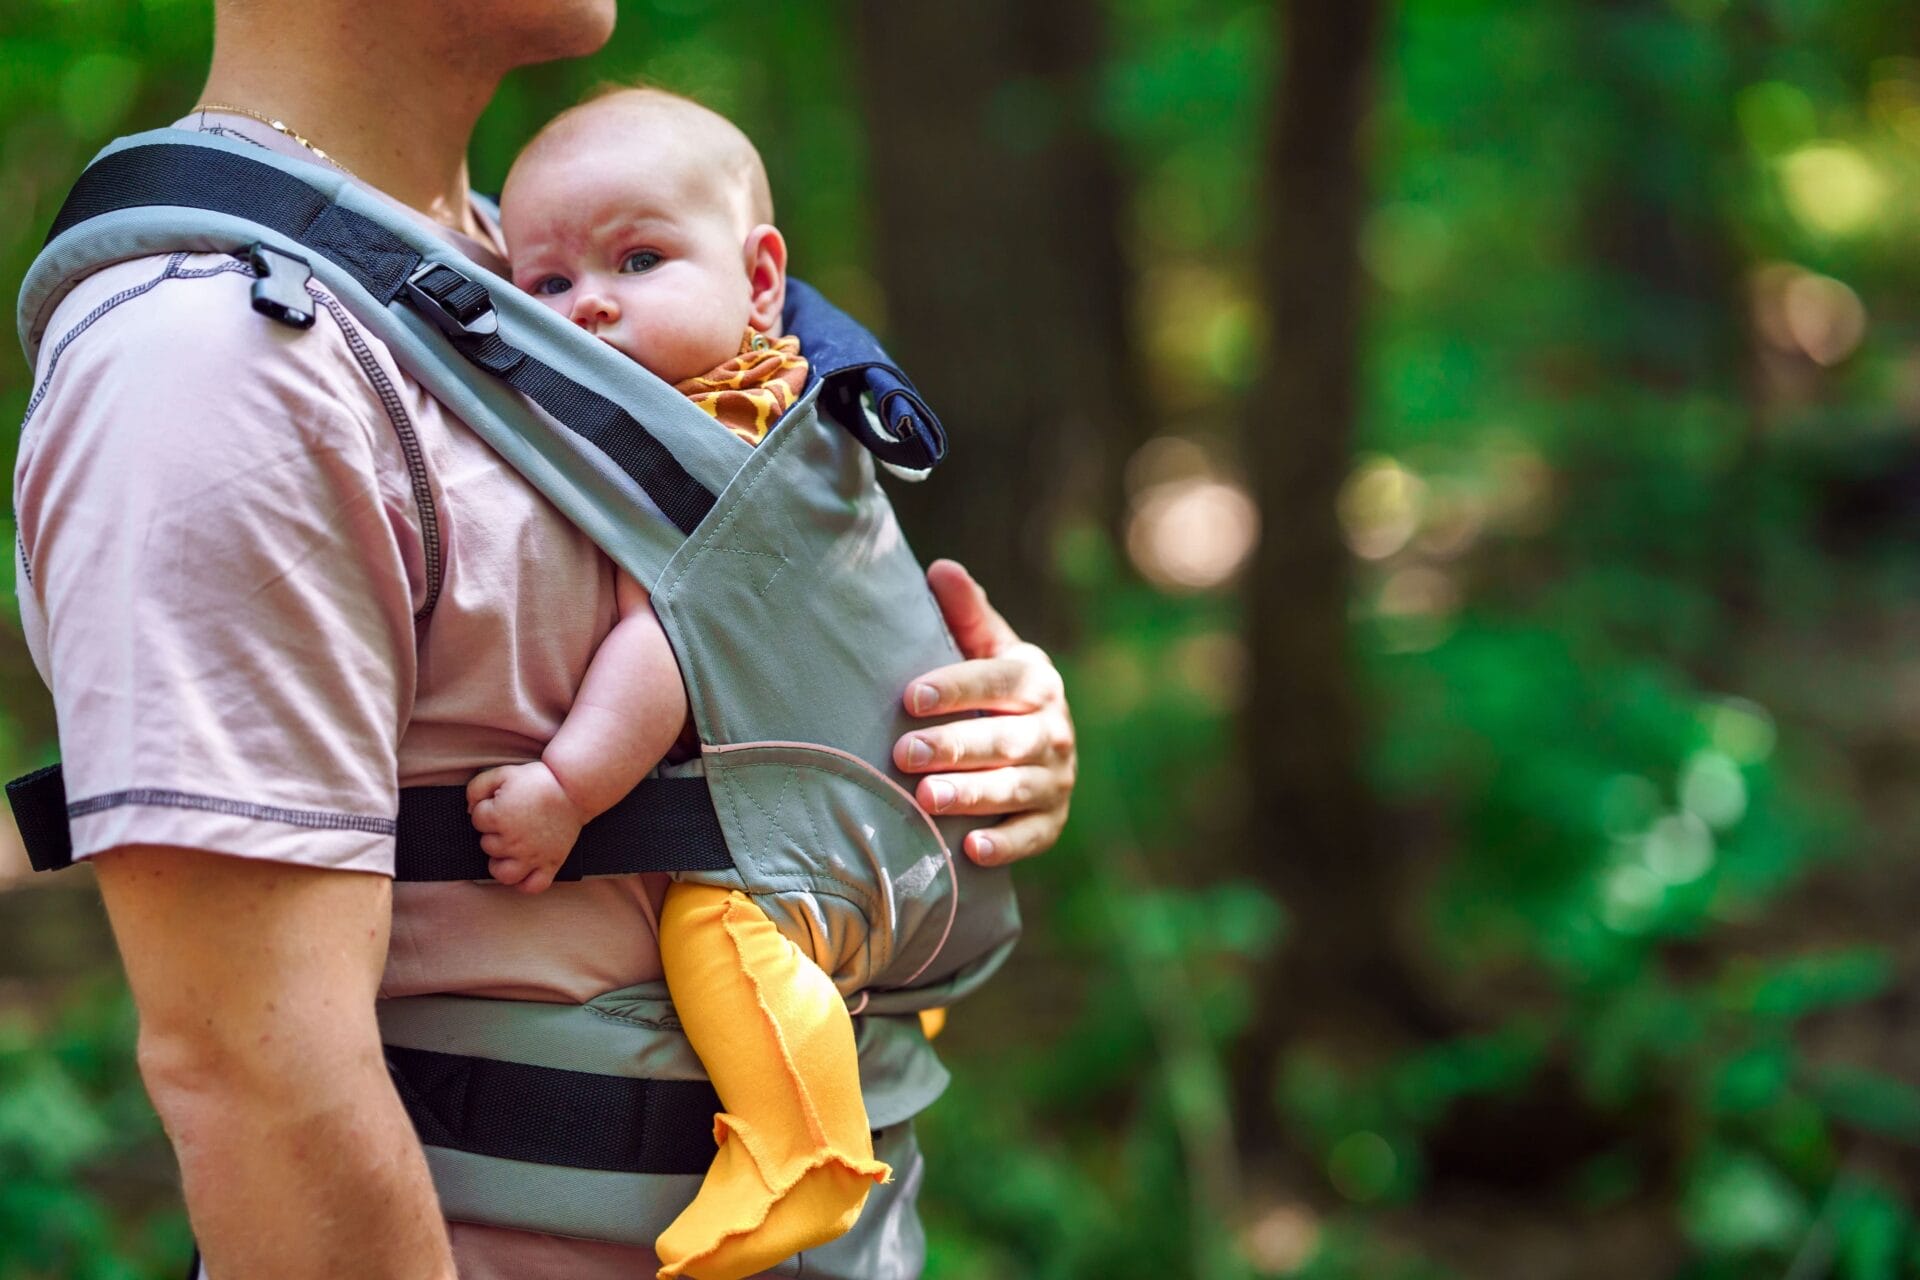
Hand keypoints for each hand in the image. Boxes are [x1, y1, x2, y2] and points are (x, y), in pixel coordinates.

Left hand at [466, 762, 585, 893]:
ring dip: (500, 863)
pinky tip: (523, 871)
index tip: (501, 802)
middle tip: (511, 820)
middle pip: (487, 845)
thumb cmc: (540, 780)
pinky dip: (525, 884)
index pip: (477, 820)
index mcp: (499, 817)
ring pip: (503, 873)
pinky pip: (532, 886)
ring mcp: (531, 856)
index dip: (486, 809)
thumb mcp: (504, 773)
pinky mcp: (550, 864)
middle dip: (494, 832)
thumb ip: (477, 787)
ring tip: (508, 851)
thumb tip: (469, 809)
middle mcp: (513, 841)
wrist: (575, 788)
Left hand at [892, 559, 1075, 866]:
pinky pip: (1034, 835)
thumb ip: (964, 612)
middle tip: (903, 754)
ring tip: (925, 799)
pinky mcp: (1053, 819)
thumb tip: (940, 569)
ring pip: (1017, 787)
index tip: (911, 696)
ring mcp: (1058, 777)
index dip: (958, 688)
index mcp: (1036, 679)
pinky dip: (1006, 844)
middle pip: (1006, 739)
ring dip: (972, 794)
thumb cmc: (986, 688)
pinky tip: (971, 850)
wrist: (1027, 743)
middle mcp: (1054, 728)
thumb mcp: (980, 647)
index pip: (1000, 682)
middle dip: (954, 746)